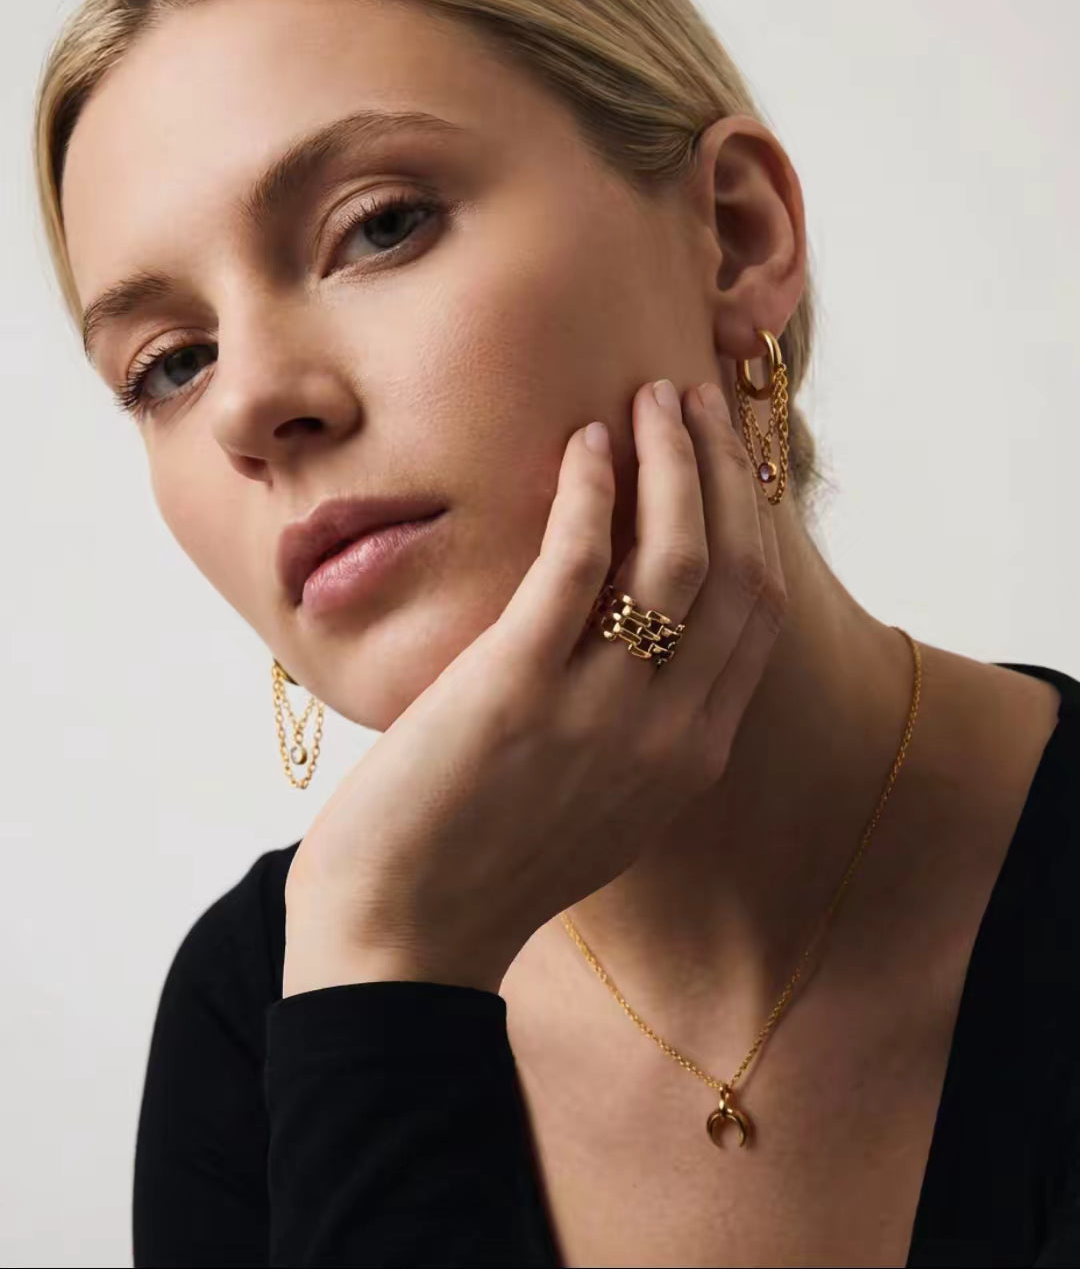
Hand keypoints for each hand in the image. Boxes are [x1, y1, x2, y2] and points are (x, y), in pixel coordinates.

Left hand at [282, 377, 786, 997]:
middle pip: (734, 571)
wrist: (402, 935)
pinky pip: (578, 564)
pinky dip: (591, 492)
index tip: (728, 458)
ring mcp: (599, 714)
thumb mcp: (598, 804)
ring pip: (676, 557)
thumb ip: (637, 728)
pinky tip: (582, 444)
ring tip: (649, 397)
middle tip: (693, 399)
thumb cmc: (484, 863)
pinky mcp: (517, 690)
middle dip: (724, 471)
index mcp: (690, 758)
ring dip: (672, 461)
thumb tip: (631, 632)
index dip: (752, 522)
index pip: (755, 615)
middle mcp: (667, 733)